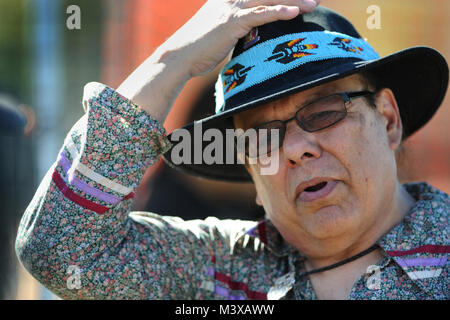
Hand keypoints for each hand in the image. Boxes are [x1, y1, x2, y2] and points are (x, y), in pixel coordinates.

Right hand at [162, 0, 320, 76]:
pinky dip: (278, 12)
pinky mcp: (232, 22)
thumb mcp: (218, 31)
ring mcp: (231, 8)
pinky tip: (294, 13)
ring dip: (293, 1)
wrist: (179, 56)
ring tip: (313, 4)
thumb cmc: (198, 48)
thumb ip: (236, 25)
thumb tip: (250, 31)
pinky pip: (260, 15)